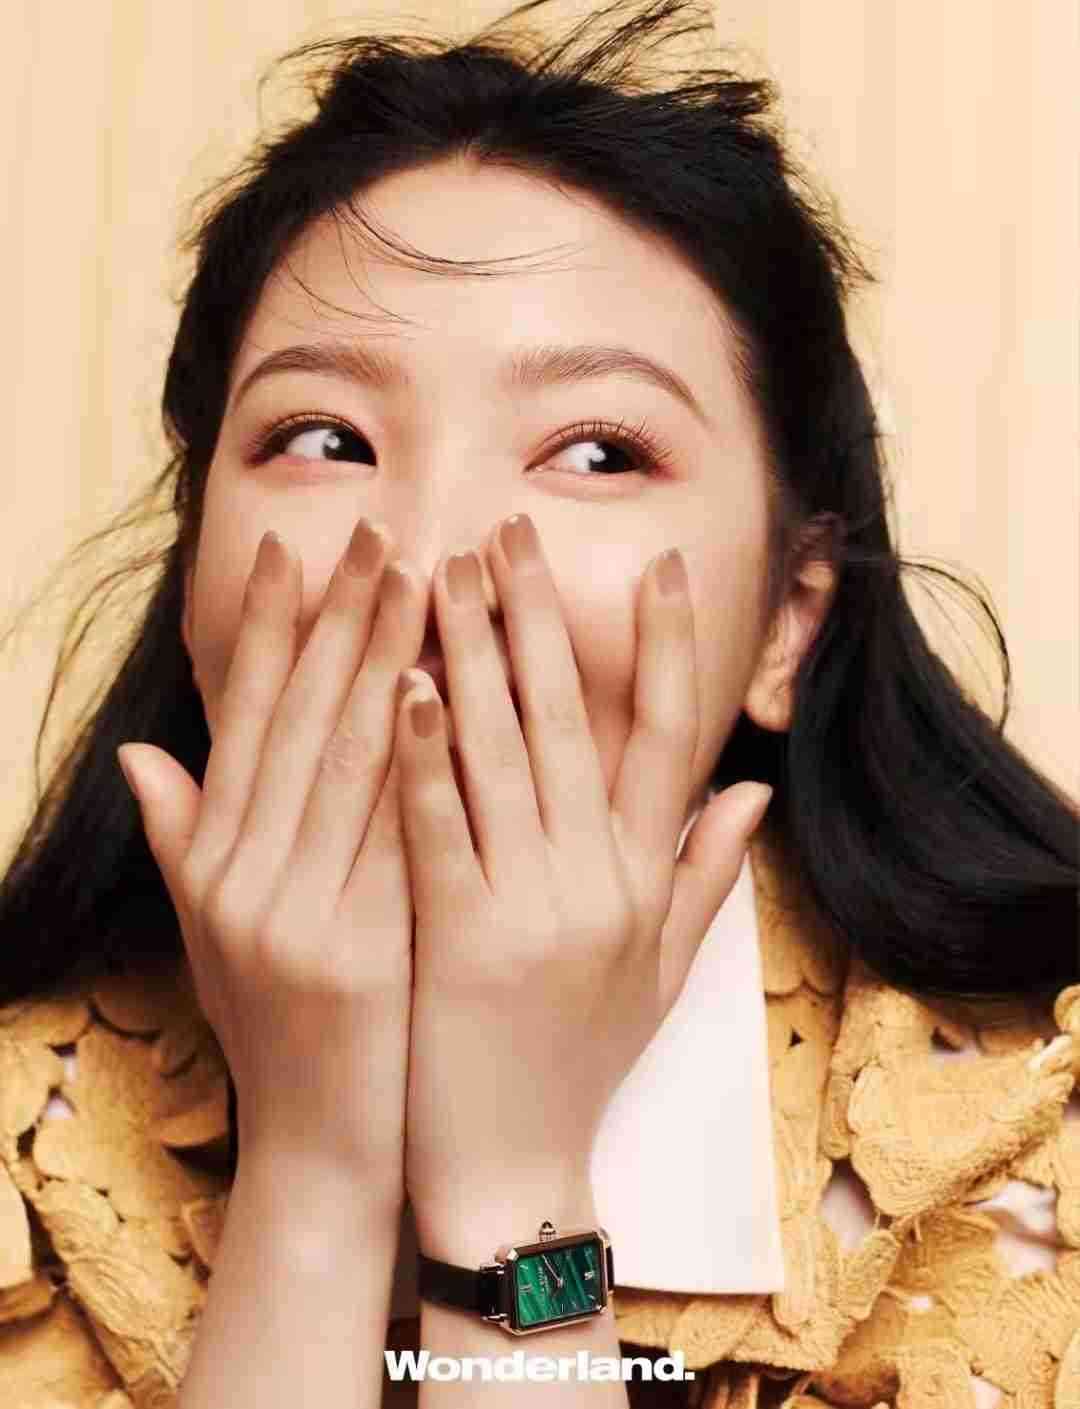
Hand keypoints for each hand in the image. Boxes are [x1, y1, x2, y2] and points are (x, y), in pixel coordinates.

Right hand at [115, 517, 428, 1189]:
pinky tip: (441, 688)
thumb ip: (181, 838)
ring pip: (341, 760)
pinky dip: (414, 756)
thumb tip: (138, 751)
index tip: (294, 550)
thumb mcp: (212, 933)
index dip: (265, 631)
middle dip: (338, 621)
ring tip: (420, 579)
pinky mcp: (356, 948)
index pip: (242, 720)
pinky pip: (390, 832)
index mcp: (212, 863)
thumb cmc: (278, 1028)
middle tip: (379, 533)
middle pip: (297, 722)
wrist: (322, 1145)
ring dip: (381, 660)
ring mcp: (295, 913)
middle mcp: (241, 878)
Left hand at [393, 512, 772, 1213]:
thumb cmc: (579, 1060)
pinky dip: (425, 753)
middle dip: (541, 617)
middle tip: (511, 527)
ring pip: (505, 755)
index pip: (670, 737)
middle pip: (573, 721)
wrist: (513, 1167)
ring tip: (452, 569)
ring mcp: (531, 906)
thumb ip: (703, 876)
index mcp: (643, 878)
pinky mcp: (461, 936)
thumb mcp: (659, 973)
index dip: (669, 648)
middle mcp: (598, 878)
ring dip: (477, 654)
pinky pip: (441, 826)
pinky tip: (405, 681)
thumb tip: (754, 789)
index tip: (659, 566)